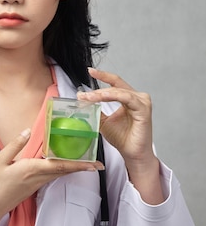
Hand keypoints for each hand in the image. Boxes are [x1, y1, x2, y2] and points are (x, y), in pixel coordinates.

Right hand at [0, 129, 103, 225]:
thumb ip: (15, 144)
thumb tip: (28, 131)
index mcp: (31, 169)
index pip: (60, 165)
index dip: (79, 164)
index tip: (95, 164)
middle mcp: (37, 178)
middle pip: (64, 170)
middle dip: (82, 167)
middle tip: (97, 163)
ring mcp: (36, 184)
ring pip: (59, 174)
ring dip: (73, 168)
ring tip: (84, 161)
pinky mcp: (33, 188)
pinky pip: (51, 177)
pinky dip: (61, 170)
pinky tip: (61, 165)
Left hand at [77, 67, 163, 203]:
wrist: (132, 154)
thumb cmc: (122, 138)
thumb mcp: (103, 121)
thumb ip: (96, 110)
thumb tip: (82, 99)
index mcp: (128, 98)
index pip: (115, 83)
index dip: (102, 76)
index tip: (90, 71)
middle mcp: (137, 97)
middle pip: (115, 86)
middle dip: (97, 90)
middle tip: (83, 95)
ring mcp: (141, 102)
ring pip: (119, 91)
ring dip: (102, 93)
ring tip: (89, 97)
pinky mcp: (143, 109)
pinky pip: (127, 98)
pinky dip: (113, 96)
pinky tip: (103, 97)